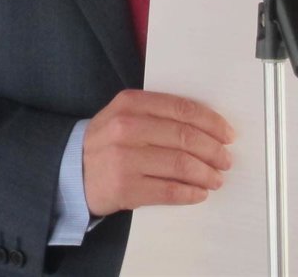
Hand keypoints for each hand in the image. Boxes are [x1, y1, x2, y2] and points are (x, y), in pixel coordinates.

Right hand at [82, 89, 234, 216]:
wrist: (70, 170)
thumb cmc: (106, 141)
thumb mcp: (124, 115)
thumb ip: (157, 113)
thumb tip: (206, 127)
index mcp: (130, 103)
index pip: (181, 109)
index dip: (211, 122)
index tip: (227, 134)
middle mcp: (127, 128)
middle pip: (185, 137)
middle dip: (214, 150)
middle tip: (225, 160)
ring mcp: (125, 158)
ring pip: (181, 165)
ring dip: (206, 174)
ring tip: (215, 179)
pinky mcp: (125, 187)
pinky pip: (170, 190)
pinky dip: (191, 193)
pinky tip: (199, 193)